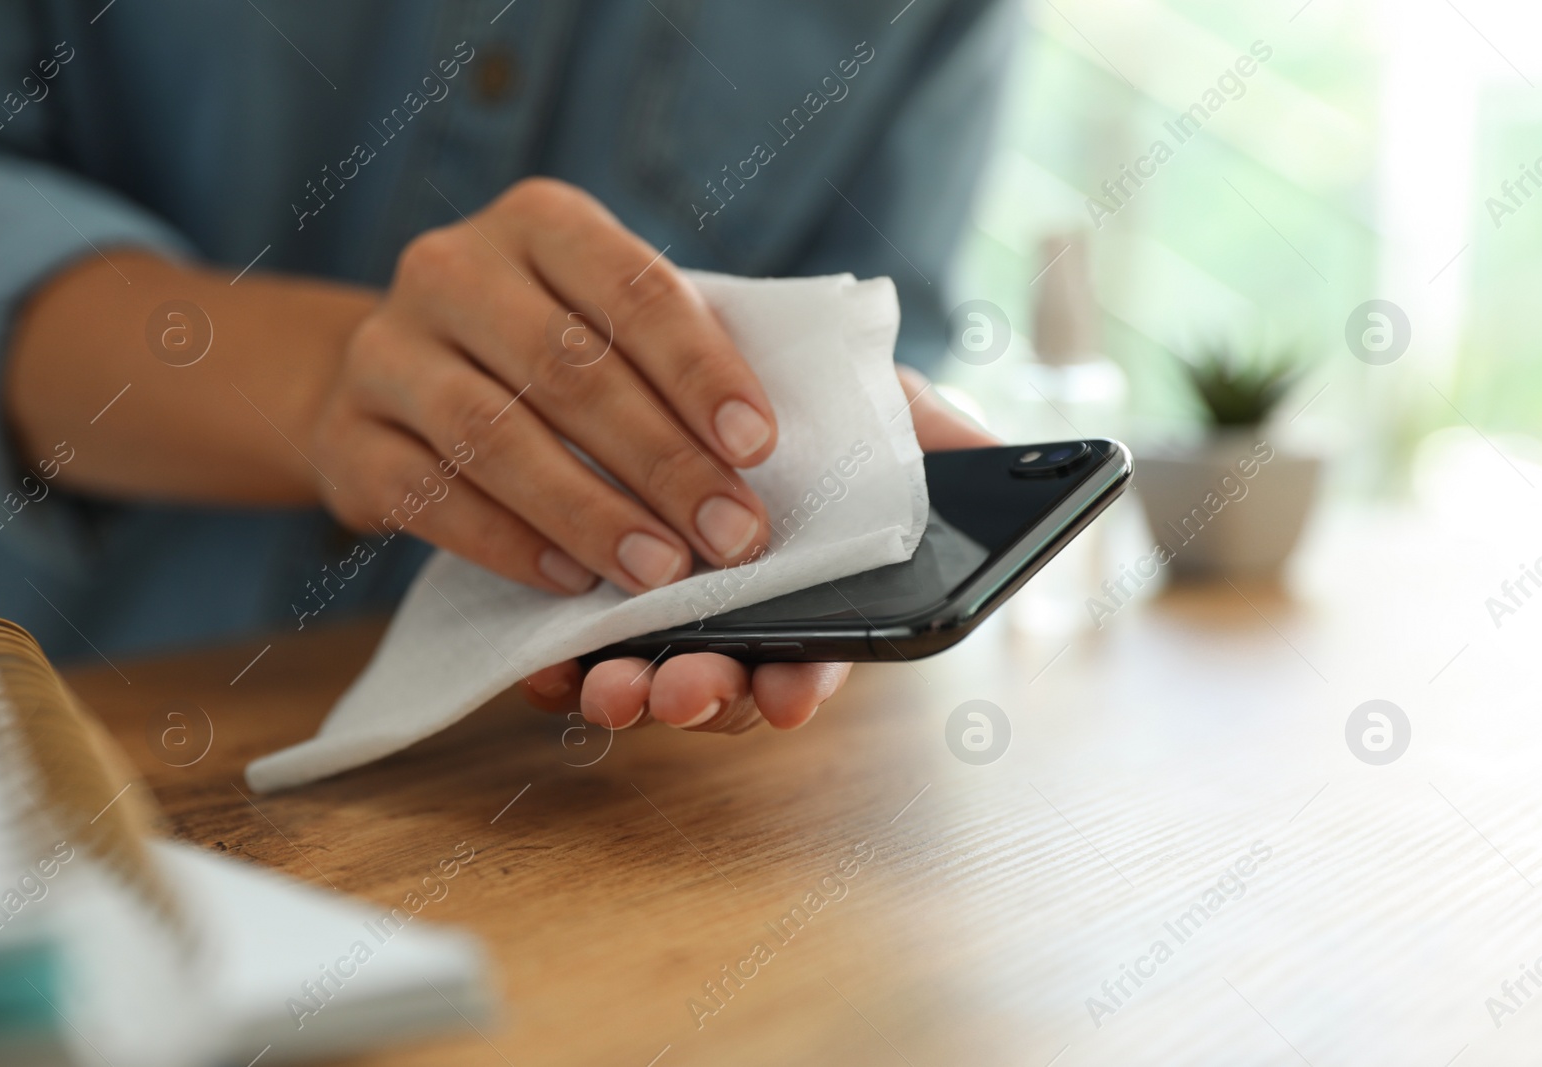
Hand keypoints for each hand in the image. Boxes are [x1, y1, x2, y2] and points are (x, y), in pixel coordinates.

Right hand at [309, 178, 780, 594]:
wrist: (398, 378)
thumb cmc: (544, 351)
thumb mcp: (604, 320)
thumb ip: (673, 357)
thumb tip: (760, 453)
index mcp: (539, 221)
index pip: (632, 289)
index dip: (700, 371)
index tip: (758, 447)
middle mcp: (451, 269)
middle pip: (568, 369)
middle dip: (662, 461)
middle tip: (731, 534)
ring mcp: (386, 351)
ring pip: (494, 437)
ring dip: (589, 513)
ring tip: (661, 571)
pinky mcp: (346, 437)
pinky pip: (430, 496)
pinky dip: (508, 543)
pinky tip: (570, 580)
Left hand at [524, 365, 997, 733]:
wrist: (672, 356)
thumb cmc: (794, 401)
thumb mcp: (865, 402)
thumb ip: (924, 434)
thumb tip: (994, 452)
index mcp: (810, 594)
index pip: (818, 657)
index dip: (805, 682)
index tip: (792, 695)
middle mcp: (736, 619)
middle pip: (729, 684)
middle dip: (709, 698)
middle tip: (685, 691)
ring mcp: (658, 619)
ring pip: (648, 679)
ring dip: (631, 693)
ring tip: (608, 686)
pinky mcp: (584, 602)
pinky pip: (566, 657)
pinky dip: (558, 671)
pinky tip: (546, 667)